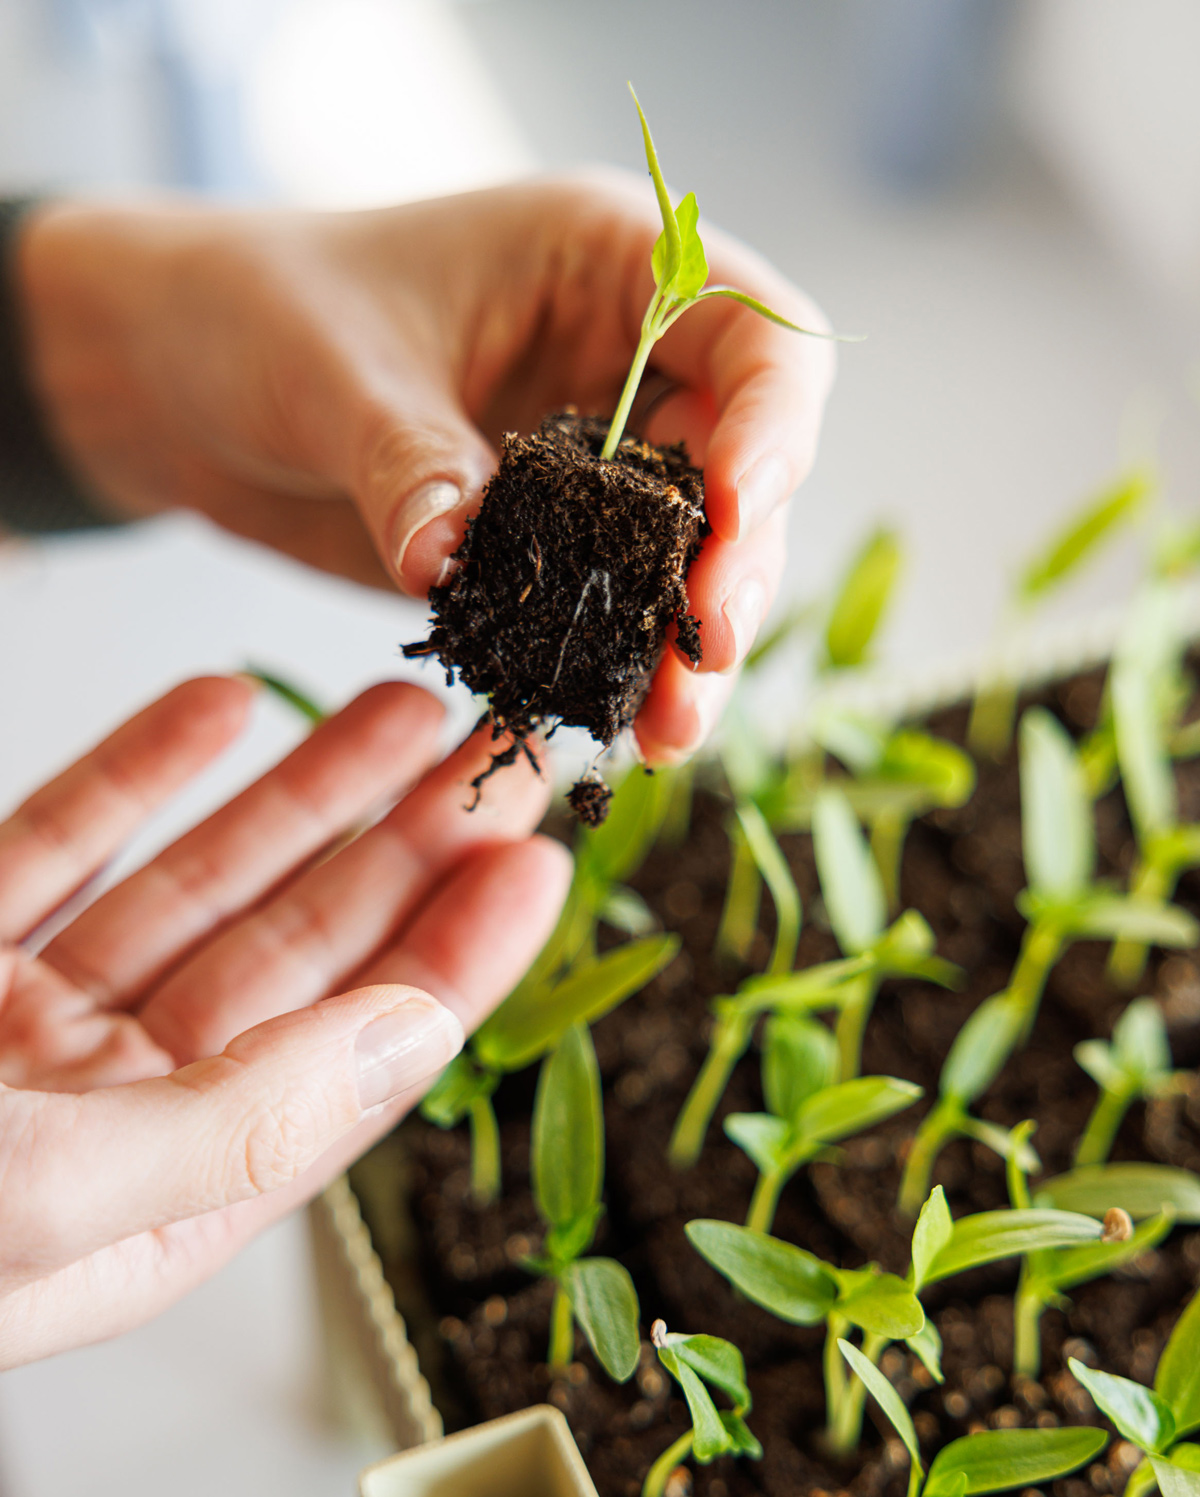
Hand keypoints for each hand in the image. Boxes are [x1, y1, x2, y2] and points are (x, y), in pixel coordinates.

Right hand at [0, 676, 569, 1367]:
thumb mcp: (36, 1193)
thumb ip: (236, 1121)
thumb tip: (408, 1036)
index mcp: (152, 1200)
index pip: (348, 1067)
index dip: (450, 959)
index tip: (534, 859)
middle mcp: (103, 1113)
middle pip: (292, 960)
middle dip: (397, 851)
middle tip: (494, 756)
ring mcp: (20, 1026)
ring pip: (190, 885)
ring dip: (293, 794)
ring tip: (393, 712)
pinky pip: (59, 846)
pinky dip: (135, 774)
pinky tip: (214, 709)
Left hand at [17, 179, 834, 761]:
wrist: (179, 377)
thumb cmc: (255, 310)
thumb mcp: (330, 367)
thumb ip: (408, 456)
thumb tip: (452, 557)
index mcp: (608, 269)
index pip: (756, 342)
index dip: (770, 427)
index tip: (735, 511)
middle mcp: (627, 371)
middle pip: (746, 475)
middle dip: (733, 573)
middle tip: (696, 665)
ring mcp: (593, 468)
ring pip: (691, 563)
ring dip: (688, 648)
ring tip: (667, 732)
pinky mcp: (549, 552)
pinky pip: (610, 613)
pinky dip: (617, 670)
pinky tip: (607, 725)